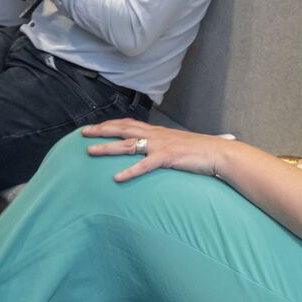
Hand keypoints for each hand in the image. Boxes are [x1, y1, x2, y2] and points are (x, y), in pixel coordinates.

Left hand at [81, 118, 230, 182]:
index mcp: (157, 131)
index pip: (128, 124)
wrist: (218, 153)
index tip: (95, 127)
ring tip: (90, 151)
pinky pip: (145, 165)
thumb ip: (164, 146)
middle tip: (82, 133)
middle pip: (122, 129)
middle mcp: (155, 135)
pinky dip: (130, 171)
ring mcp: (160, 145)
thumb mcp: (178, 144)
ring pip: (127, 145)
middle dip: (101, 130)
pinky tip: (117, 177)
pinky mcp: (167, 158)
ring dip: (107, 148)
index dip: (110, 124)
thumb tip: (155, 151)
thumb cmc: (200, 150)